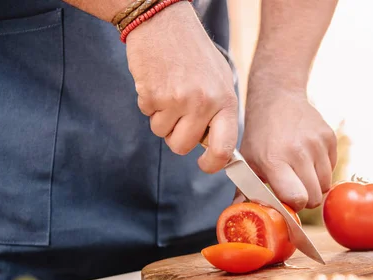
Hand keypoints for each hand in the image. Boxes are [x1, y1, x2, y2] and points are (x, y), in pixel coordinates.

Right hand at [125, 2, 238, 172]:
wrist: (165, 22)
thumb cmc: (194, 52)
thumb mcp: (220, 81)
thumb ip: (219, 113)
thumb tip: (216, 147)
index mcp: (225, 101)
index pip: (224, 149)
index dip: (212, 165)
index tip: (204, 165)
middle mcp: (204, 103)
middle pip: (182, 146)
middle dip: (176, 137)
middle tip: (178, 116)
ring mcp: (177, 100)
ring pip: (161, 133)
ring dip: (161, 117)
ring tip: (169, 91)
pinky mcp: (152, 94)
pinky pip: (147, 114)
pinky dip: (149, 103)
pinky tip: (158, 82)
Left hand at [240, 87, 336, 210]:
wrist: (278, 98)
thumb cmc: (260, 135)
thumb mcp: (247, 161)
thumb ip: (244, 192)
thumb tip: (240, 217)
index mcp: (275, 160)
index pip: (297, 199)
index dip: (293, 206)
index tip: (285, 201)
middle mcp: (299, 152)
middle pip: (314, 198)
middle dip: (304, 199)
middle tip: (292, 188)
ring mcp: (317, 144)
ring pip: (325, 186)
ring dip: (313, 185)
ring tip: (299, 172)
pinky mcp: (330, 137)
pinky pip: (331, 169)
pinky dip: (321, 170)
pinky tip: (307, 158)